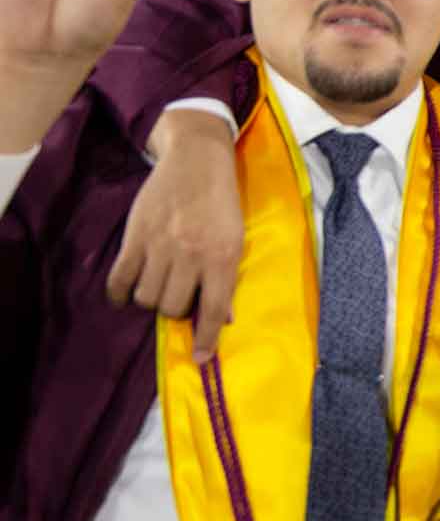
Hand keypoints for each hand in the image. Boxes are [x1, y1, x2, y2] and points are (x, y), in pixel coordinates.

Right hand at [106, 109, 242, 360]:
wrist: (197, 161)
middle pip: (172, 307)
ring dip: (152, 300)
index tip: (202, 359)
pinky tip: (127, 295)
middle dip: (176, 311)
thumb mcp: (236, 239)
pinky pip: (120, 279)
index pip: (212, 309)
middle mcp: (191, 255)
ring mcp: (160, 246)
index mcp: (222, 257)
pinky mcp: (135, 237)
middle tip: (180, 297)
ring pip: (147, 297)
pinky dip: (121, 294)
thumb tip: (222, 319)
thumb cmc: (222, 203)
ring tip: (160, 287)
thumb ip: (227, 278)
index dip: (206, 339)